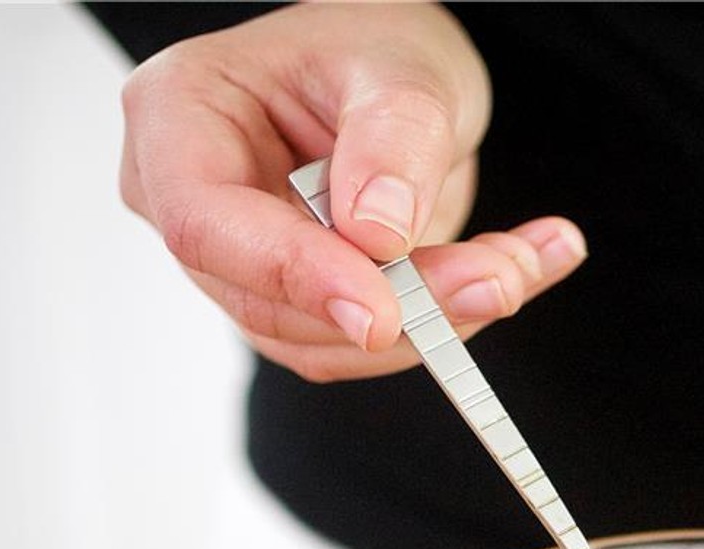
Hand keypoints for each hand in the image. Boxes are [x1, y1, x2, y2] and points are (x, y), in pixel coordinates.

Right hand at [117, 2, 585, 380]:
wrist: (398, 80)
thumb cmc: (379, 51)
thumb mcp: (403, 71)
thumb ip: (392, 143)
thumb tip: (376, 238)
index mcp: (181, 116)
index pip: (208, 224)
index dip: (294, 276)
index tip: (381, 312)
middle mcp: (190, 200)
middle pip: (274, 300)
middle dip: (401, 305)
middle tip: (502, 279)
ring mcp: (241, 261)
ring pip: (327, 339)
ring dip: (437, 320)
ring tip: (523, 263)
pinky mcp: (299, 304)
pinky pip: (369, 343)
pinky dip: (450, 321)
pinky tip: (522, 271)